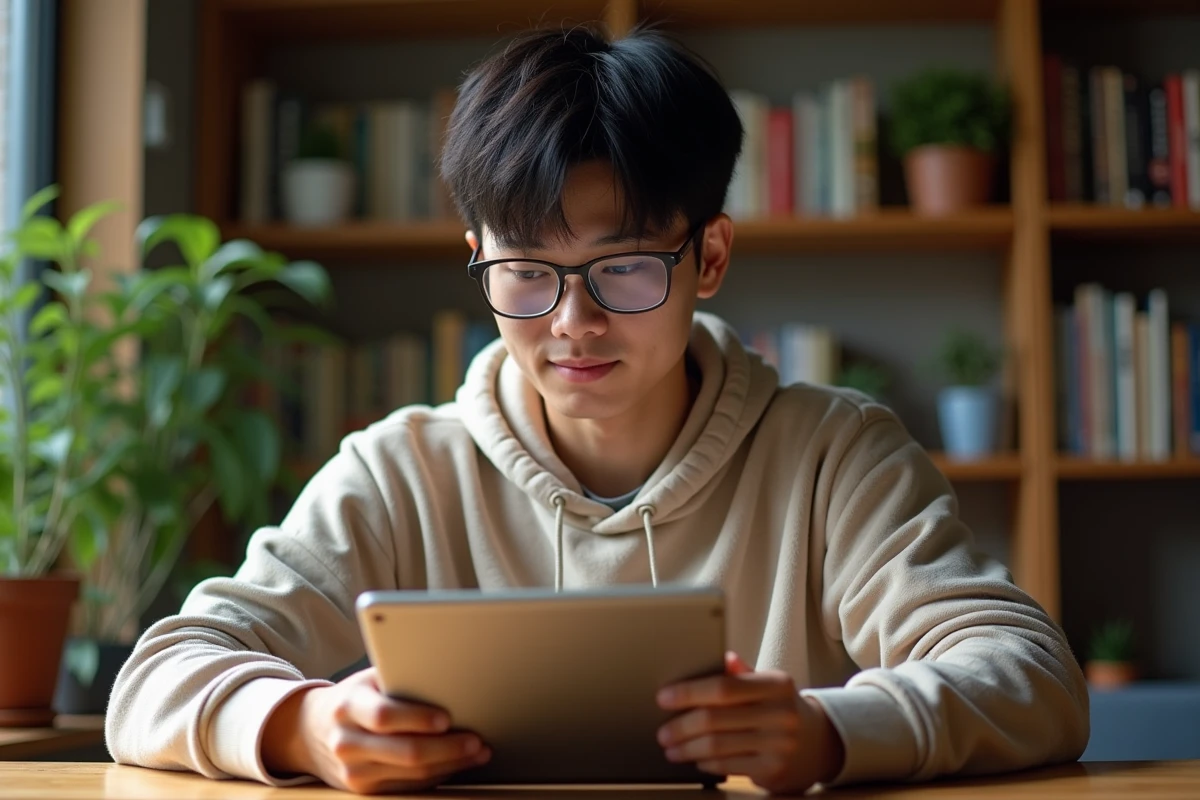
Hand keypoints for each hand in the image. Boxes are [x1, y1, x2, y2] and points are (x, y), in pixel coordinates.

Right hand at [261, 667, 489, 793]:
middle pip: (406, 752)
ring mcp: (354, 772)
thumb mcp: (366, 681)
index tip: (447, 718)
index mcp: (348, 707)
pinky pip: (409, 787)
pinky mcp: (364, 791)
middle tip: (476, 740)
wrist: (310, 731)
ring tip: (478, 752)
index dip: (418, 718)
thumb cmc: (354, 698)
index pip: (385, 716)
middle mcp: (347, 743)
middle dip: (448, 748)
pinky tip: (458, 764)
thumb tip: (447, 673)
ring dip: (451, 764)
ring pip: (413, 775)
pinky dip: (439, 776)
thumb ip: (397, 679)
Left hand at [656, 652, 843, 794]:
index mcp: (776, 684)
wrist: (820, 743)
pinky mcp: (775, 770)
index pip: (724, 687)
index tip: (664, 698)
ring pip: (718, 746)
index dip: (689, 692)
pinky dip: (706, 762)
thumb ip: (742, 673)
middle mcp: (780, 713)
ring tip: (671, 748)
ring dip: (687, 748)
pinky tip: (696, 759)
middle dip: (681, 726)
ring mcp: (779, 744)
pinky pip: (729, 766)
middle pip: (715, 719)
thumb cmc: (782, 708)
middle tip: (662, 732)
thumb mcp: (769, 685)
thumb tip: (721, 656)